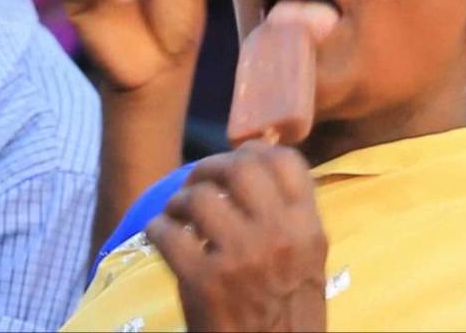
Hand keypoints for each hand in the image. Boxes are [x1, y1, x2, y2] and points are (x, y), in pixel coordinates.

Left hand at [147, 142, 328, 332]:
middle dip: (210, 168)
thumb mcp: (306, 262)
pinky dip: (158, 230)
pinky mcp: (202, 281)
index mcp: (307, 230)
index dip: (255, 151)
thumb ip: (288, 217)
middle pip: (239, 167)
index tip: (237, 161)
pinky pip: (166, 231)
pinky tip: (163, 238)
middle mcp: (278, 237)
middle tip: (198, 184)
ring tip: (179, 216)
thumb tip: (256, 160)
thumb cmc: (288, 314)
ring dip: (179, 202)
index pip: (286, 161)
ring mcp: (239, 258)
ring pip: (198, 197)